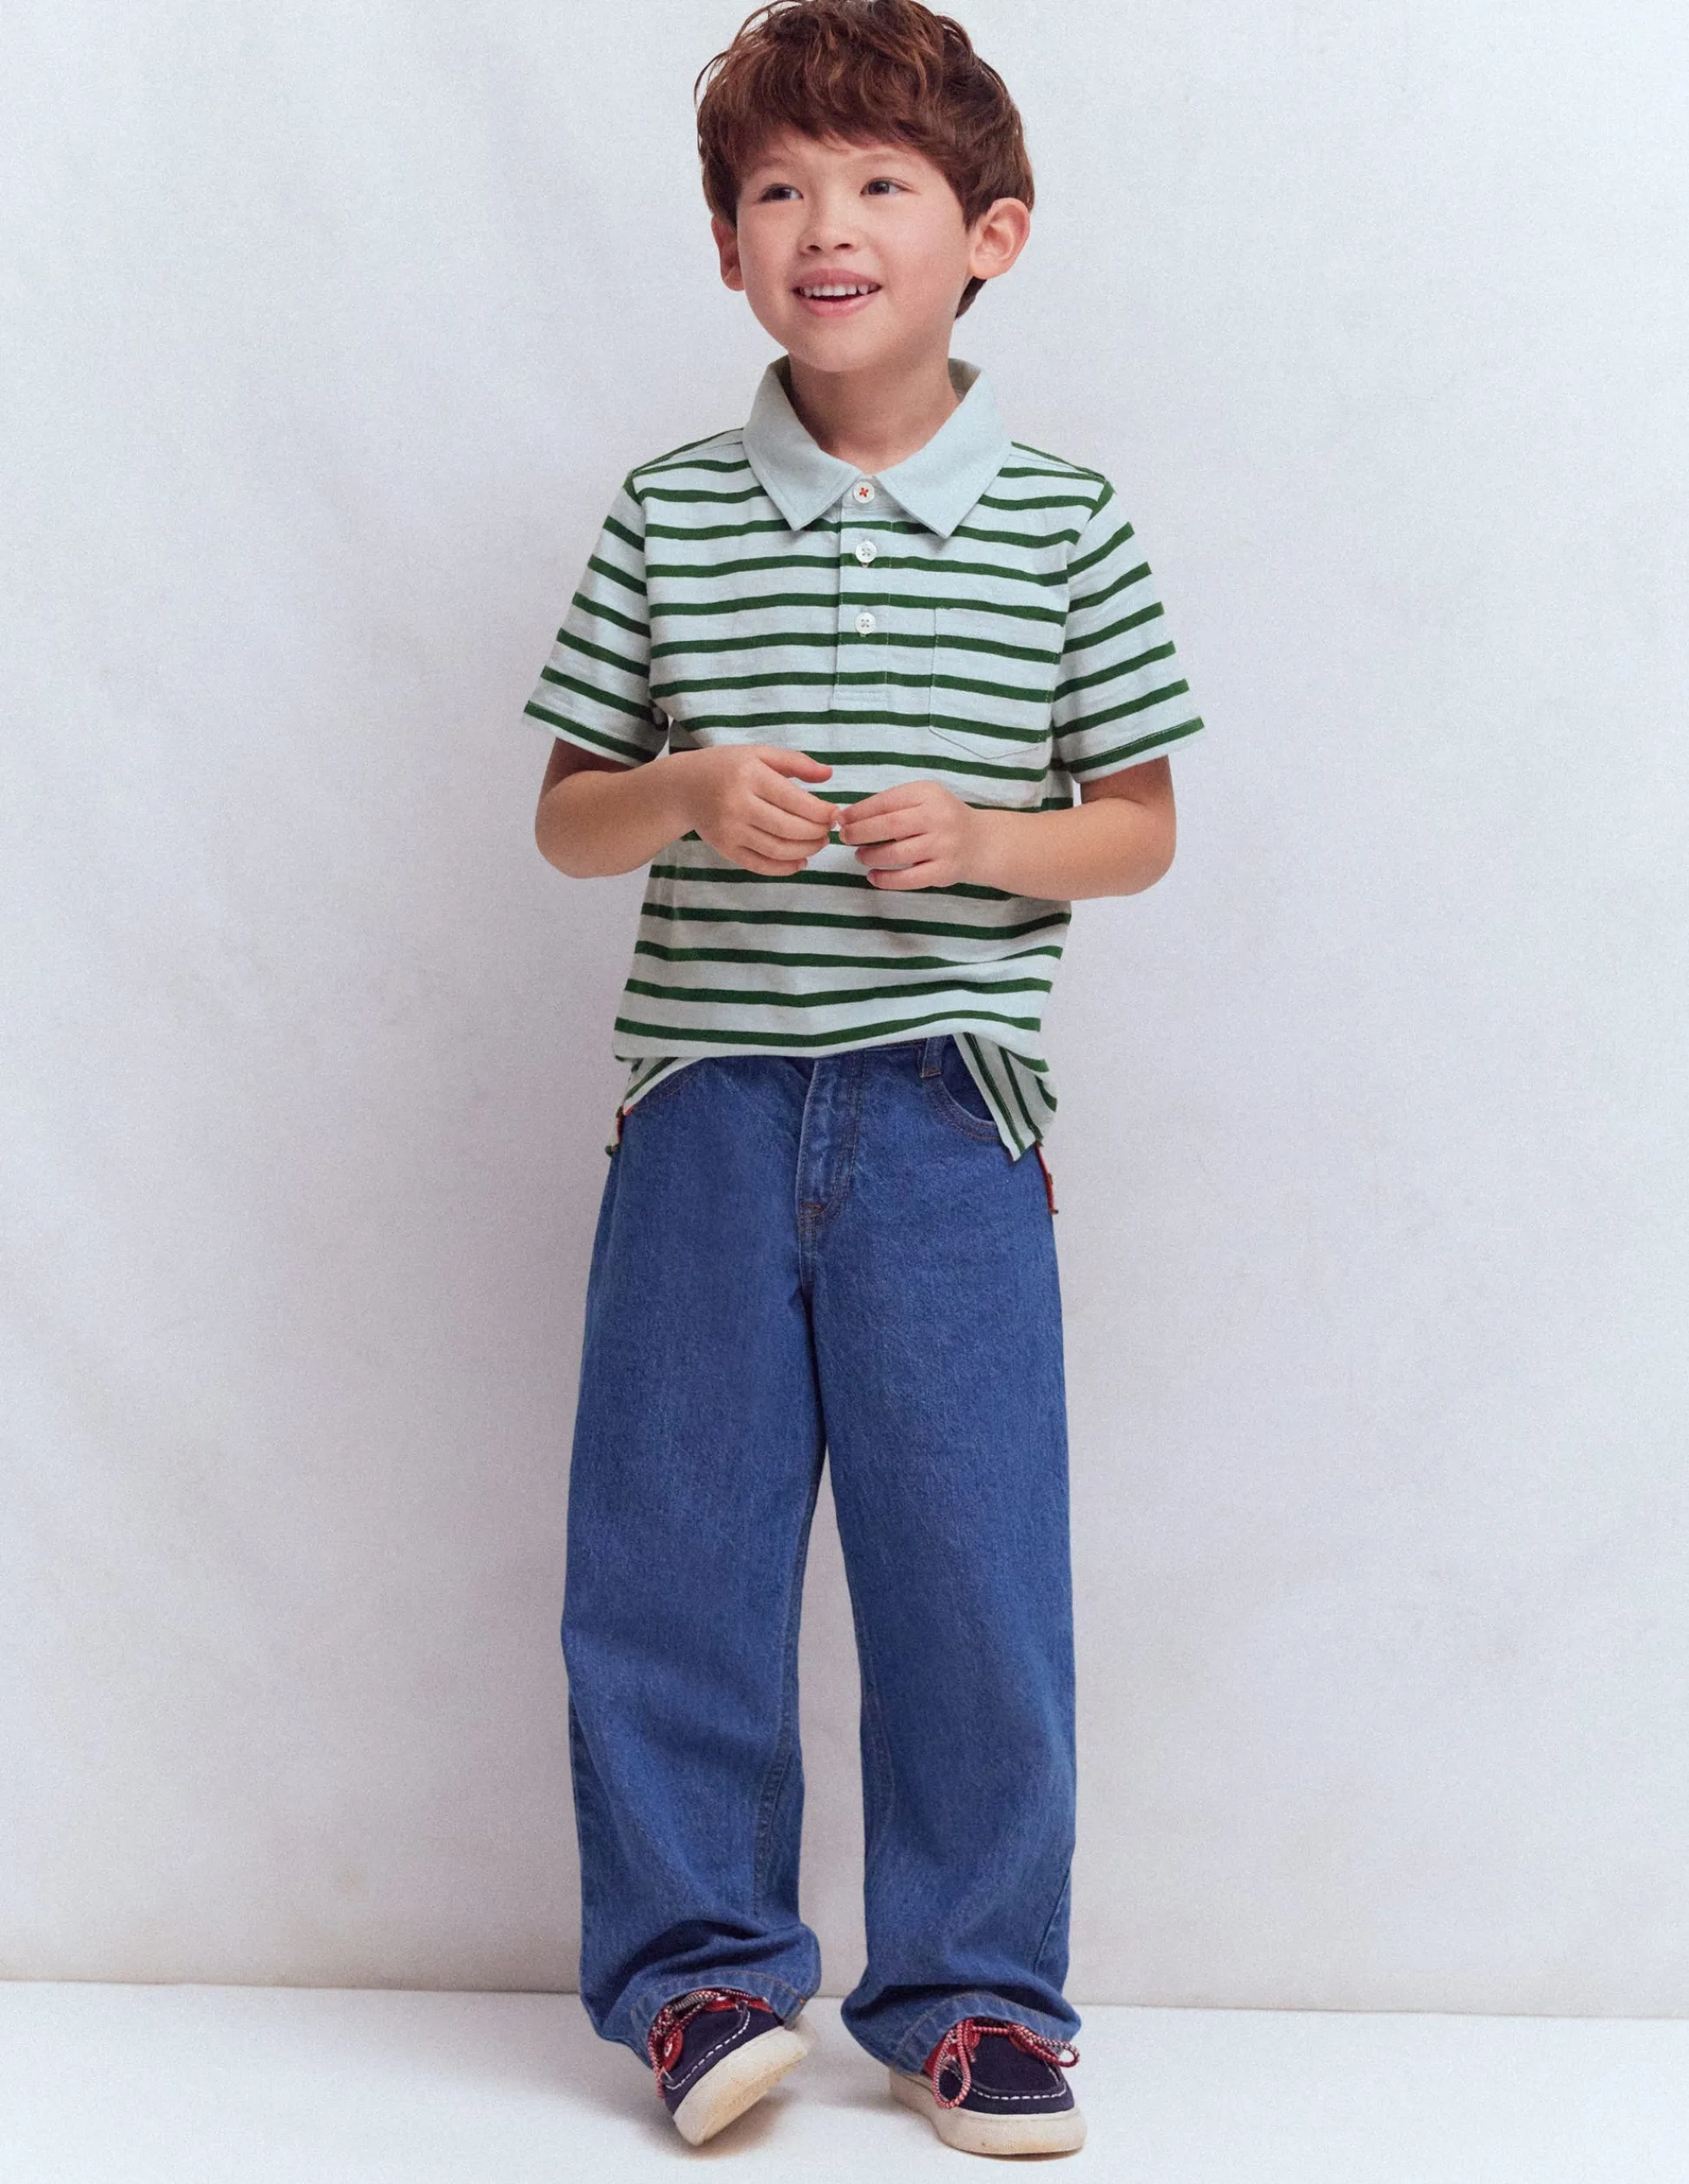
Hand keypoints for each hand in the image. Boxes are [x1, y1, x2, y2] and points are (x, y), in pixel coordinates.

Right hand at [677, 745, 837, 874]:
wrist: (683, 788)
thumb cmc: (726, 767)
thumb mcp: (758, 754)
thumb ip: (795, 762)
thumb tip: (829, 774)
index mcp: (749, 776)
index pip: (794, 800)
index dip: (821, 812)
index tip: (836, 814)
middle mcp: (737, 804)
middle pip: (788, 828)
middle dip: (816, 833)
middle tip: (828, 831)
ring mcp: (730, 830)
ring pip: (777, 849)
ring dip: (805, 850)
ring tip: (818, 843)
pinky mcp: (725, 848)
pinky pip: (759, 865)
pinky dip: (784, 868)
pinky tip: (800, 861)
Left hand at [836, 778, 984, 889]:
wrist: (981, 842)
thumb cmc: (942, 818)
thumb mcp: (924, 799)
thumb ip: (893, 804)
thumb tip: (850, 817)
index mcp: (928, 794)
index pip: (887, 801)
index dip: (860, 811)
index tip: (842, 818)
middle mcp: (937, 818)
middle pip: (890, 825)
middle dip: (860, 832)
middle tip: (845, 837)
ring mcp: (943, 845)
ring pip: (897, 853)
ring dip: (871, 856)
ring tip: (860, 856)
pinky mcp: (944, 871)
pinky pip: (909, 879)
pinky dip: (886, 880)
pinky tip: (873, 876)